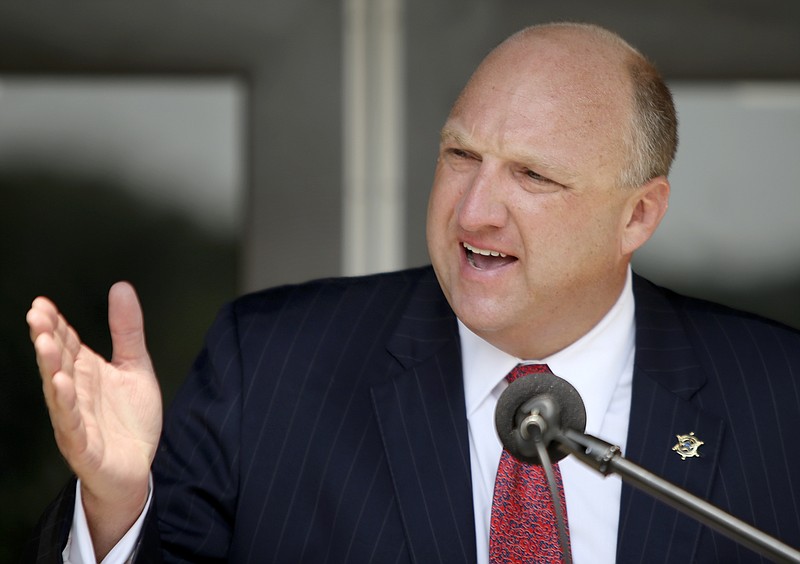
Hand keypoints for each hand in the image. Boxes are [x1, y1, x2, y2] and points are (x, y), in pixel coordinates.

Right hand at [27, 282, 162, 557]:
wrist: (137, 467)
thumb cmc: (130, 419)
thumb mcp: (135, 366)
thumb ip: (127, 330)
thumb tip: (121, 287)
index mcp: (86, 372)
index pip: (67, 343)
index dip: (55, 324)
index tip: (42, 303)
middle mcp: (76, 392)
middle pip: (58, 362)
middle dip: (47, 339)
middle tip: (36, 315)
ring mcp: (76, 419)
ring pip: (58, 390)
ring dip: (50, 367)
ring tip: (44, 344)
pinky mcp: (83, 445)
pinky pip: (72, 423)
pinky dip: (65, 404)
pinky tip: (61, 385)